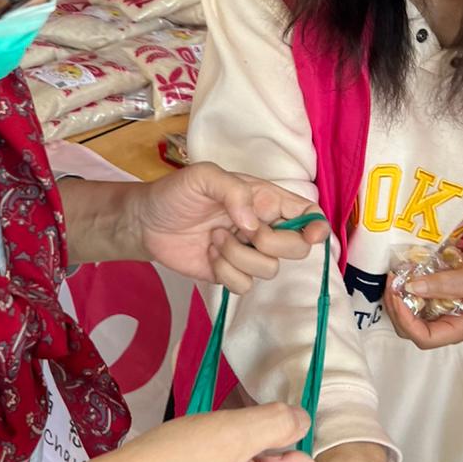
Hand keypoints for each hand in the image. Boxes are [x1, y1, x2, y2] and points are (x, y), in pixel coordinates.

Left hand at [127, 164, 328, 289]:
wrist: (145, 222)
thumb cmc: (176, 193)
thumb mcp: (202, 176)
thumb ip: (233, 191)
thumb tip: (253, 224)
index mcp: (265, 200)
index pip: (306, 213)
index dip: (317, 226)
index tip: (311, 235)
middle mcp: (262, 227)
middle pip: (297, 248)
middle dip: (271, 243)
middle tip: (243, 231)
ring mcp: (248, 253)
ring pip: (269, 269)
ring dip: (238, 255)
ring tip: (214, 237)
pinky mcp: (230, 273)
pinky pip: (245, 285)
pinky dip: (225, 271)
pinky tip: (209, 254)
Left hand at [384, 250, 462, 350]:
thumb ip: (442, 284)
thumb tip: (410, 287)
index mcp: (460, 330)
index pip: (425, 338)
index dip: (405, 320)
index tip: (397, 295)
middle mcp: (448, 329)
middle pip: (412, 331)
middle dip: (396, 309)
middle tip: (392, 282)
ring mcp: (441, 319)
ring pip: (410, 319)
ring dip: (397, 301)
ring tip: (395, 278)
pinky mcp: (437, 307)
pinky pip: (415, 307)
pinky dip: (405, 294)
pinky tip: (404, 278)